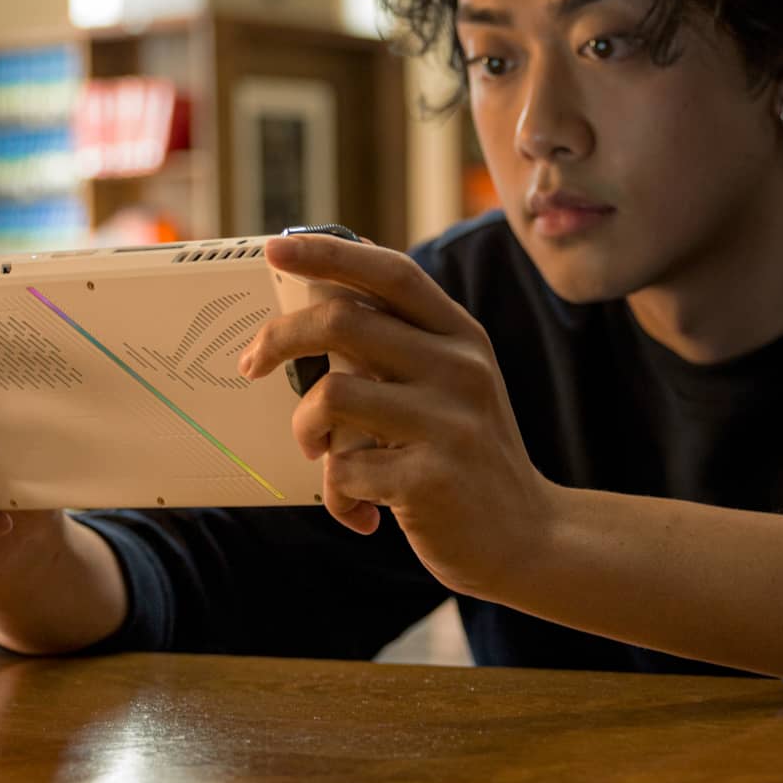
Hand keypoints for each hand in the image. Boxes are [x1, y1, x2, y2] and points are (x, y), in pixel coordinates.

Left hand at [236, 233, 559, 598]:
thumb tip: (324, 292)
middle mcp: (461, 369)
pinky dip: (338, 494)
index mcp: (462, 337)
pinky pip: (343, 470)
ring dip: (305, 429)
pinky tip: (365, 511)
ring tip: (320, 454)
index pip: (391, 272)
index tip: (276, 245)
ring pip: (331, 395)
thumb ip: (406, 343)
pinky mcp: (430, 479)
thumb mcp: (457, 384)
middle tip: (252, 363)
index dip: (328, 252)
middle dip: (278, 338)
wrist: (529, 537)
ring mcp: (449, 423)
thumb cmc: (470, 456)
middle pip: (343, 321)